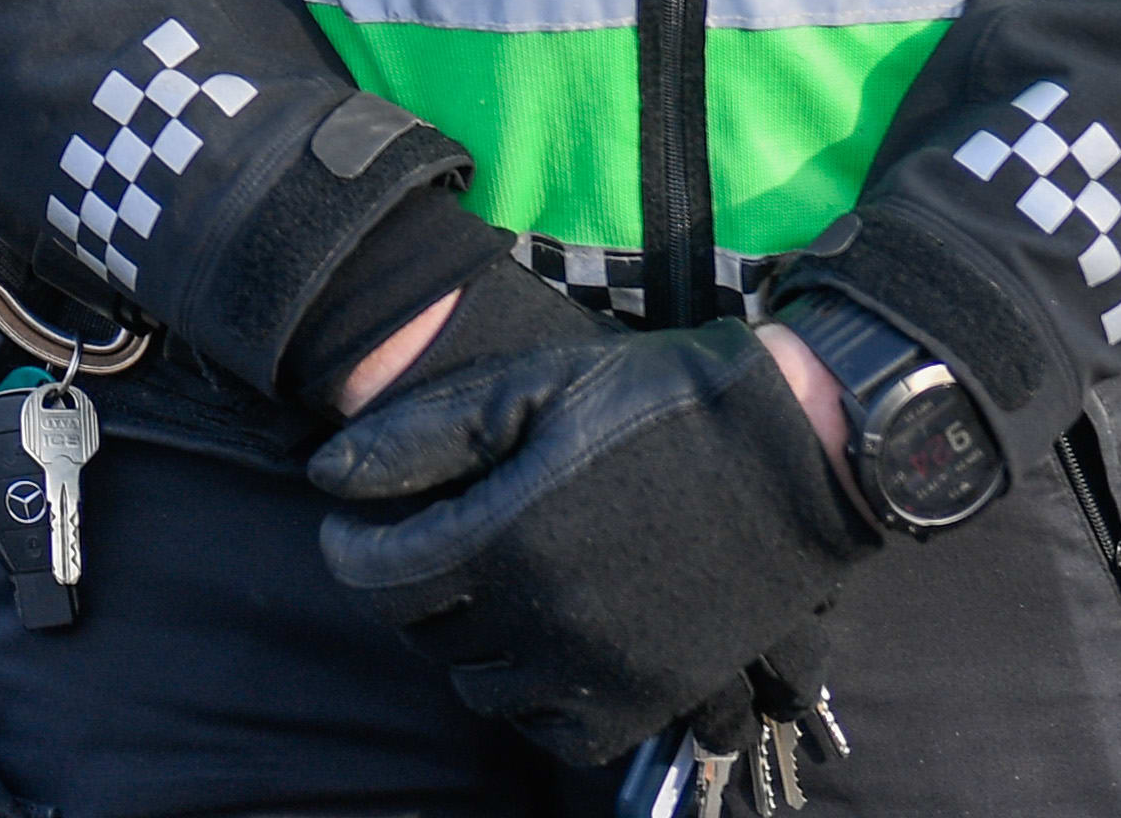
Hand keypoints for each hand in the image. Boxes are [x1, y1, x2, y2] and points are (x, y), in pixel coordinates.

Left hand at [307, 315, 881, 764]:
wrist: (795, 449)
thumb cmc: (655, 401)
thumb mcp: (532, 389)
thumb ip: (421, 436)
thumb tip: (325, 477)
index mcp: (506, 538)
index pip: (379, 578)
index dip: (352, 549)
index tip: (353, 525)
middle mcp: (546, 621)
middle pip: (429, 634)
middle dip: (410, 590)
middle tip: (429, 546)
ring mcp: (604, 668)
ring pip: (487, 690)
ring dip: (470, 643)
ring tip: (489, 587)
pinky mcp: (655, 696)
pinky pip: (563, 731)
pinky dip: (537, 700)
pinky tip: (543, 644)